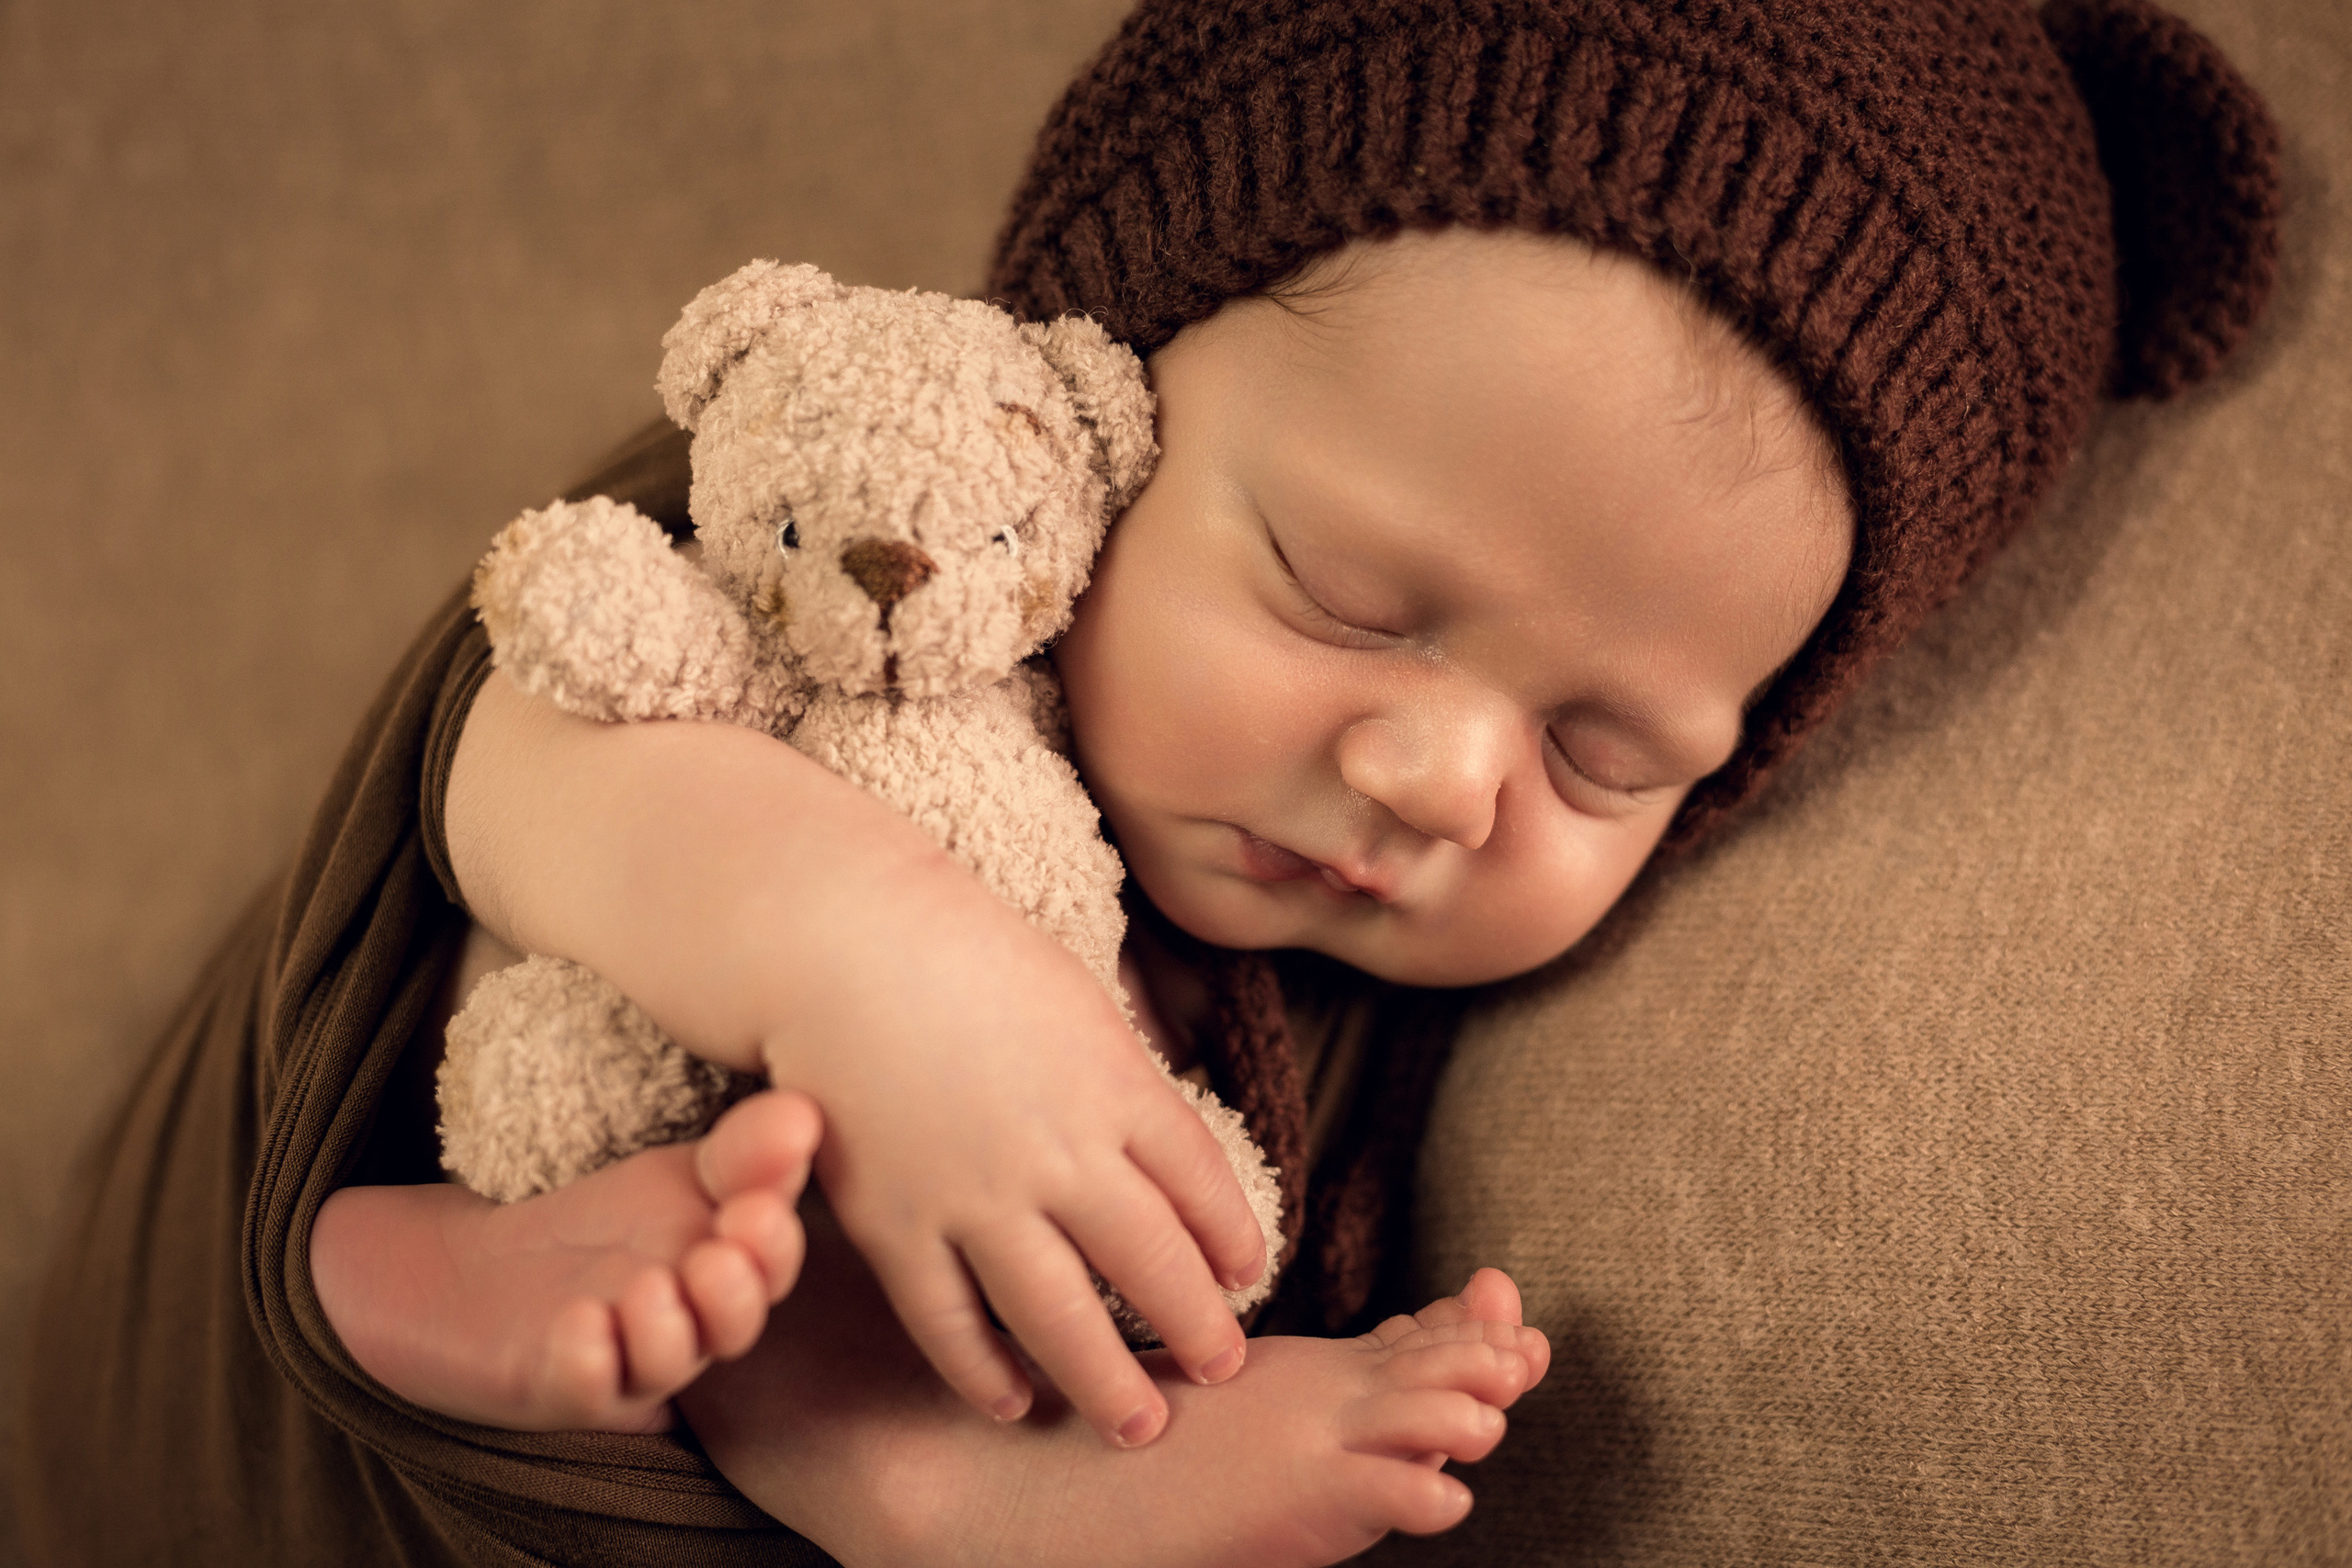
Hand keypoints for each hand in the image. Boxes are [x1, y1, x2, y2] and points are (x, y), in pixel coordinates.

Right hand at [765, 845, 1270, 1446]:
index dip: (1231, 1239)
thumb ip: (1124, 1081)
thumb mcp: (1079, 1001)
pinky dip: (983, 1372)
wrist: (841, 941)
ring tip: (1141, 1425)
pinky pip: (948, 1323)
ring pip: (1060, 1317)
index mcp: (1115, 1087)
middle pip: (1150, 1264)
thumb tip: (1168, 1144)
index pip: (1199, 1185)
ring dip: (1108, 1380)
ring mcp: (975, 1196)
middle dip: (1197, 1329)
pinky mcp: (896, 1224)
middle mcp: (1058, 1153)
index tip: (1247, 1275)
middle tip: (1223, 1370)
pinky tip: (1012, 1403)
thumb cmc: (965, 953)